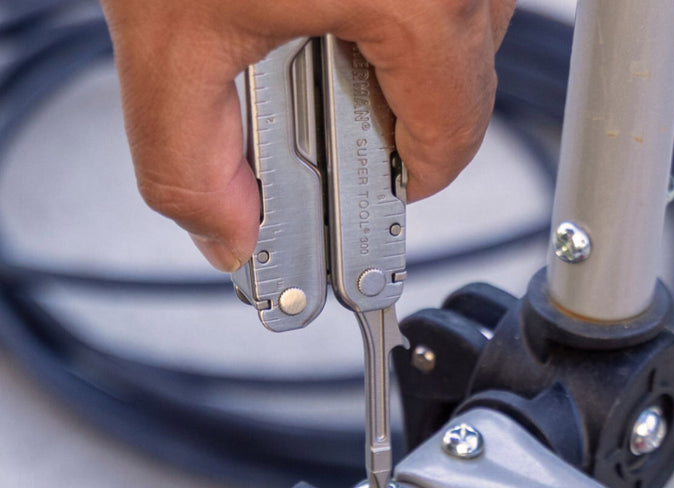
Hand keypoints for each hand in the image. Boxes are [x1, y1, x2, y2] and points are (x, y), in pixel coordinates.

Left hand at [98, 0, 515, 270]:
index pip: (449, 145)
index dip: (398, 177)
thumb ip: (189, 159)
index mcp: (426, 4)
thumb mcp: (168, 24)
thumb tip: (227, 234)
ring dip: (396, 26)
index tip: (361, 178)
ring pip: (461, 12)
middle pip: (460, 78)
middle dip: (386, 92)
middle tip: (311, 63)